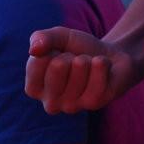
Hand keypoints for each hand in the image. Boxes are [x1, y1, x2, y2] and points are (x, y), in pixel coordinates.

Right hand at [25, 27, 140, 114]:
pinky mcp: (94, 104)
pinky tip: (101, 68)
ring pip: (80, 66)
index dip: (50, 50)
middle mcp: (50, 103)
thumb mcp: (57, 37)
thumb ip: (41, 38)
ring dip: (87, 59)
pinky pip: (98, 73)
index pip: (36, 62)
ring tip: (88, 67)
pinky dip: (102, 63)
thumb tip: (33, 50)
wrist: (110, 58)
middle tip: (75, 62)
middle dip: (70, 55)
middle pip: (58, 65)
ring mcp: (72, 106)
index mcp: (34, 89)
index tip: (57, 56)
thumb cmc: (78, 50)